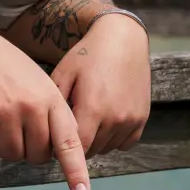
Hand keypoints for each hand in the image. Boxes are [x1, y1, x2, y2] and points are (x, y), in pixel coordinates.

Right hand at [0, 28, 91, 189]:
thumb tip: (60, 152)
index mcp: (51, 100)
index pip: (69, 142)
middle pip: (36, 156)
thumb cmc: (8, 68)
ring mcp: (4, 111)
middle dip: (27, 151)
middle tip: (17, 129)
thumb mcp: (40, 84)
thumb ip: (54, 114)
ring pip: (10, 155)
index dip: (76, 171)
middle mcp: (31, 107)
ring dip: (4, 146)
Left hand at [51, 13, 150, 156]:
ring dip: (95, 142)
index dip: (62, 145)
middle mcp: (115, 119)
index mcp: (92, 109)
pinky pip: (125, 143)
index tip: (54, 137)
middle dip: (77, 143)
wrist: (122, 40)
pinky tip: (104, 123)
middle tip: (69, 127)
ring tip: (86, 121)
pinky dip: (113, 139)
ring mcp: (131, 120)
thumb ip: (55, 103)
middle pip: (91, 150)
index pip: (76, 146)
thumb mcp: (63, 73)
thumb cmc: (87, 55)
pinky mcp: (143, 119)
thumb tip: (47, 129)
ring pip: (108, 148)